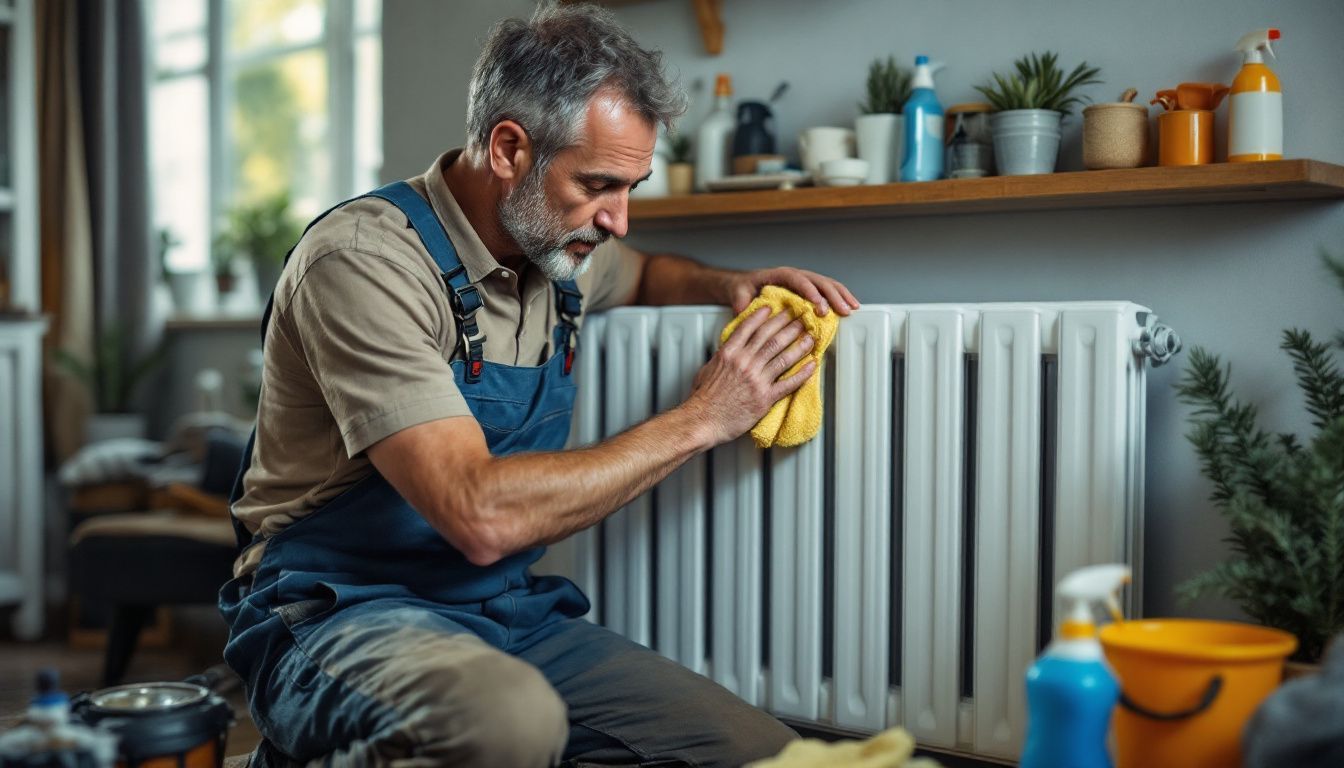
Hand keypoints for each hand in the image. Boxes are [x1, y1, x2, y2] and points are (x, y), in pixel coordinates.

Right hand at [683, 306, 815, 445]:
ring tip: (810, 337)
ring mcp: (756, 380)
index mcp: (729, 354)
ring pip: (783, 357)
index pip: (749, 328)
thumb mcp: (707, 369)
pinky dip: (802, 374)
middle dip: (787, 325)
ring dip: (799, 345)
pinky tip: (811, 366)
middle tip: (798, 317)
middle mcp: (744, 363)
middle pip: (770, 338)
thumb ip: (722, 357)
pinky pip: (788, 383)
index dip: (763, 316)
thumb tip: (729, 350)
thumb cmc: (703, 399)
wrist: (703, 420)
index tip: (772, 309)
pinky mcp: (765, 398)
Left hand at [727, 267, 859, 316]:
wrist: (743, 285)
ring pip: (826, 284)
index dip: (809, 291)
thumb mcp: (737, 293)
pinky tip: (850, 307)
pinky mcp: (808, 290)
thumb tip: (743, 308)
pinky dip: (840, 298)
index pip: (797, 280)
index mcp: (779, 275)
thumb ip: (740, 300)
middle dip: (831, 295)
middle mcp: (794, 275)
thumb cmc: (742, 289)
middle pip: (817, 281)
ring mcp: (803, 282)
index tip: (817, 304)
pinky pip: (827, 291)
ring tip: (852, 308)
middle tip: (841, 310)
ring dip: (841, 296)